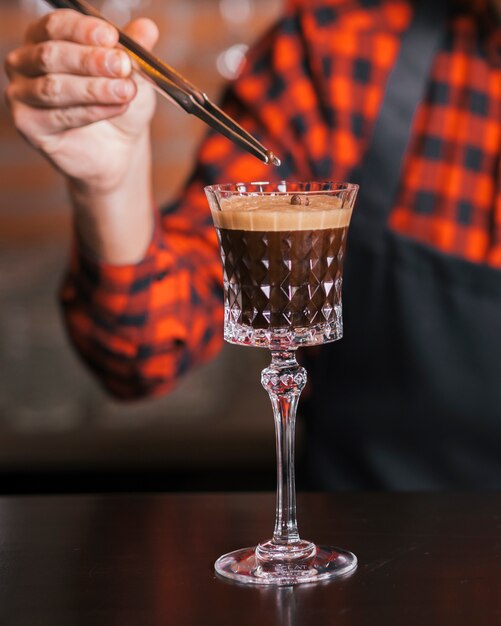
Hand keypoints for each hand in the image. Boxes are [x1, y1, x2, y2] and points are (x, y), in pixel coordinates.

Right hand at [4, 9, 158, 194]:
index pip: (56, 25)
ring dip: (94, 89)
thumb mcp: (131, 73)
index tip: (112, 37)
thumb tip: (147, 29)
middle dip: (90, 60)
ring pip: (54, 87)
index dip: (84, 30)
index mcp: (45, 37)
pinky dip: (91, 112)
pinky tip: (115, 108)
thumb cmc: (116, 102)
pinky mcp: (28, 124)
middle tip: (122, 65)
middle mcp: (26, 62)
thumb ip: (134, 50)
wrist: (119, 147)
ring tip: (126, 91)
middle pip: (52, 54)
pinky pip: (58, 116)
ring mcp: (22, 93)